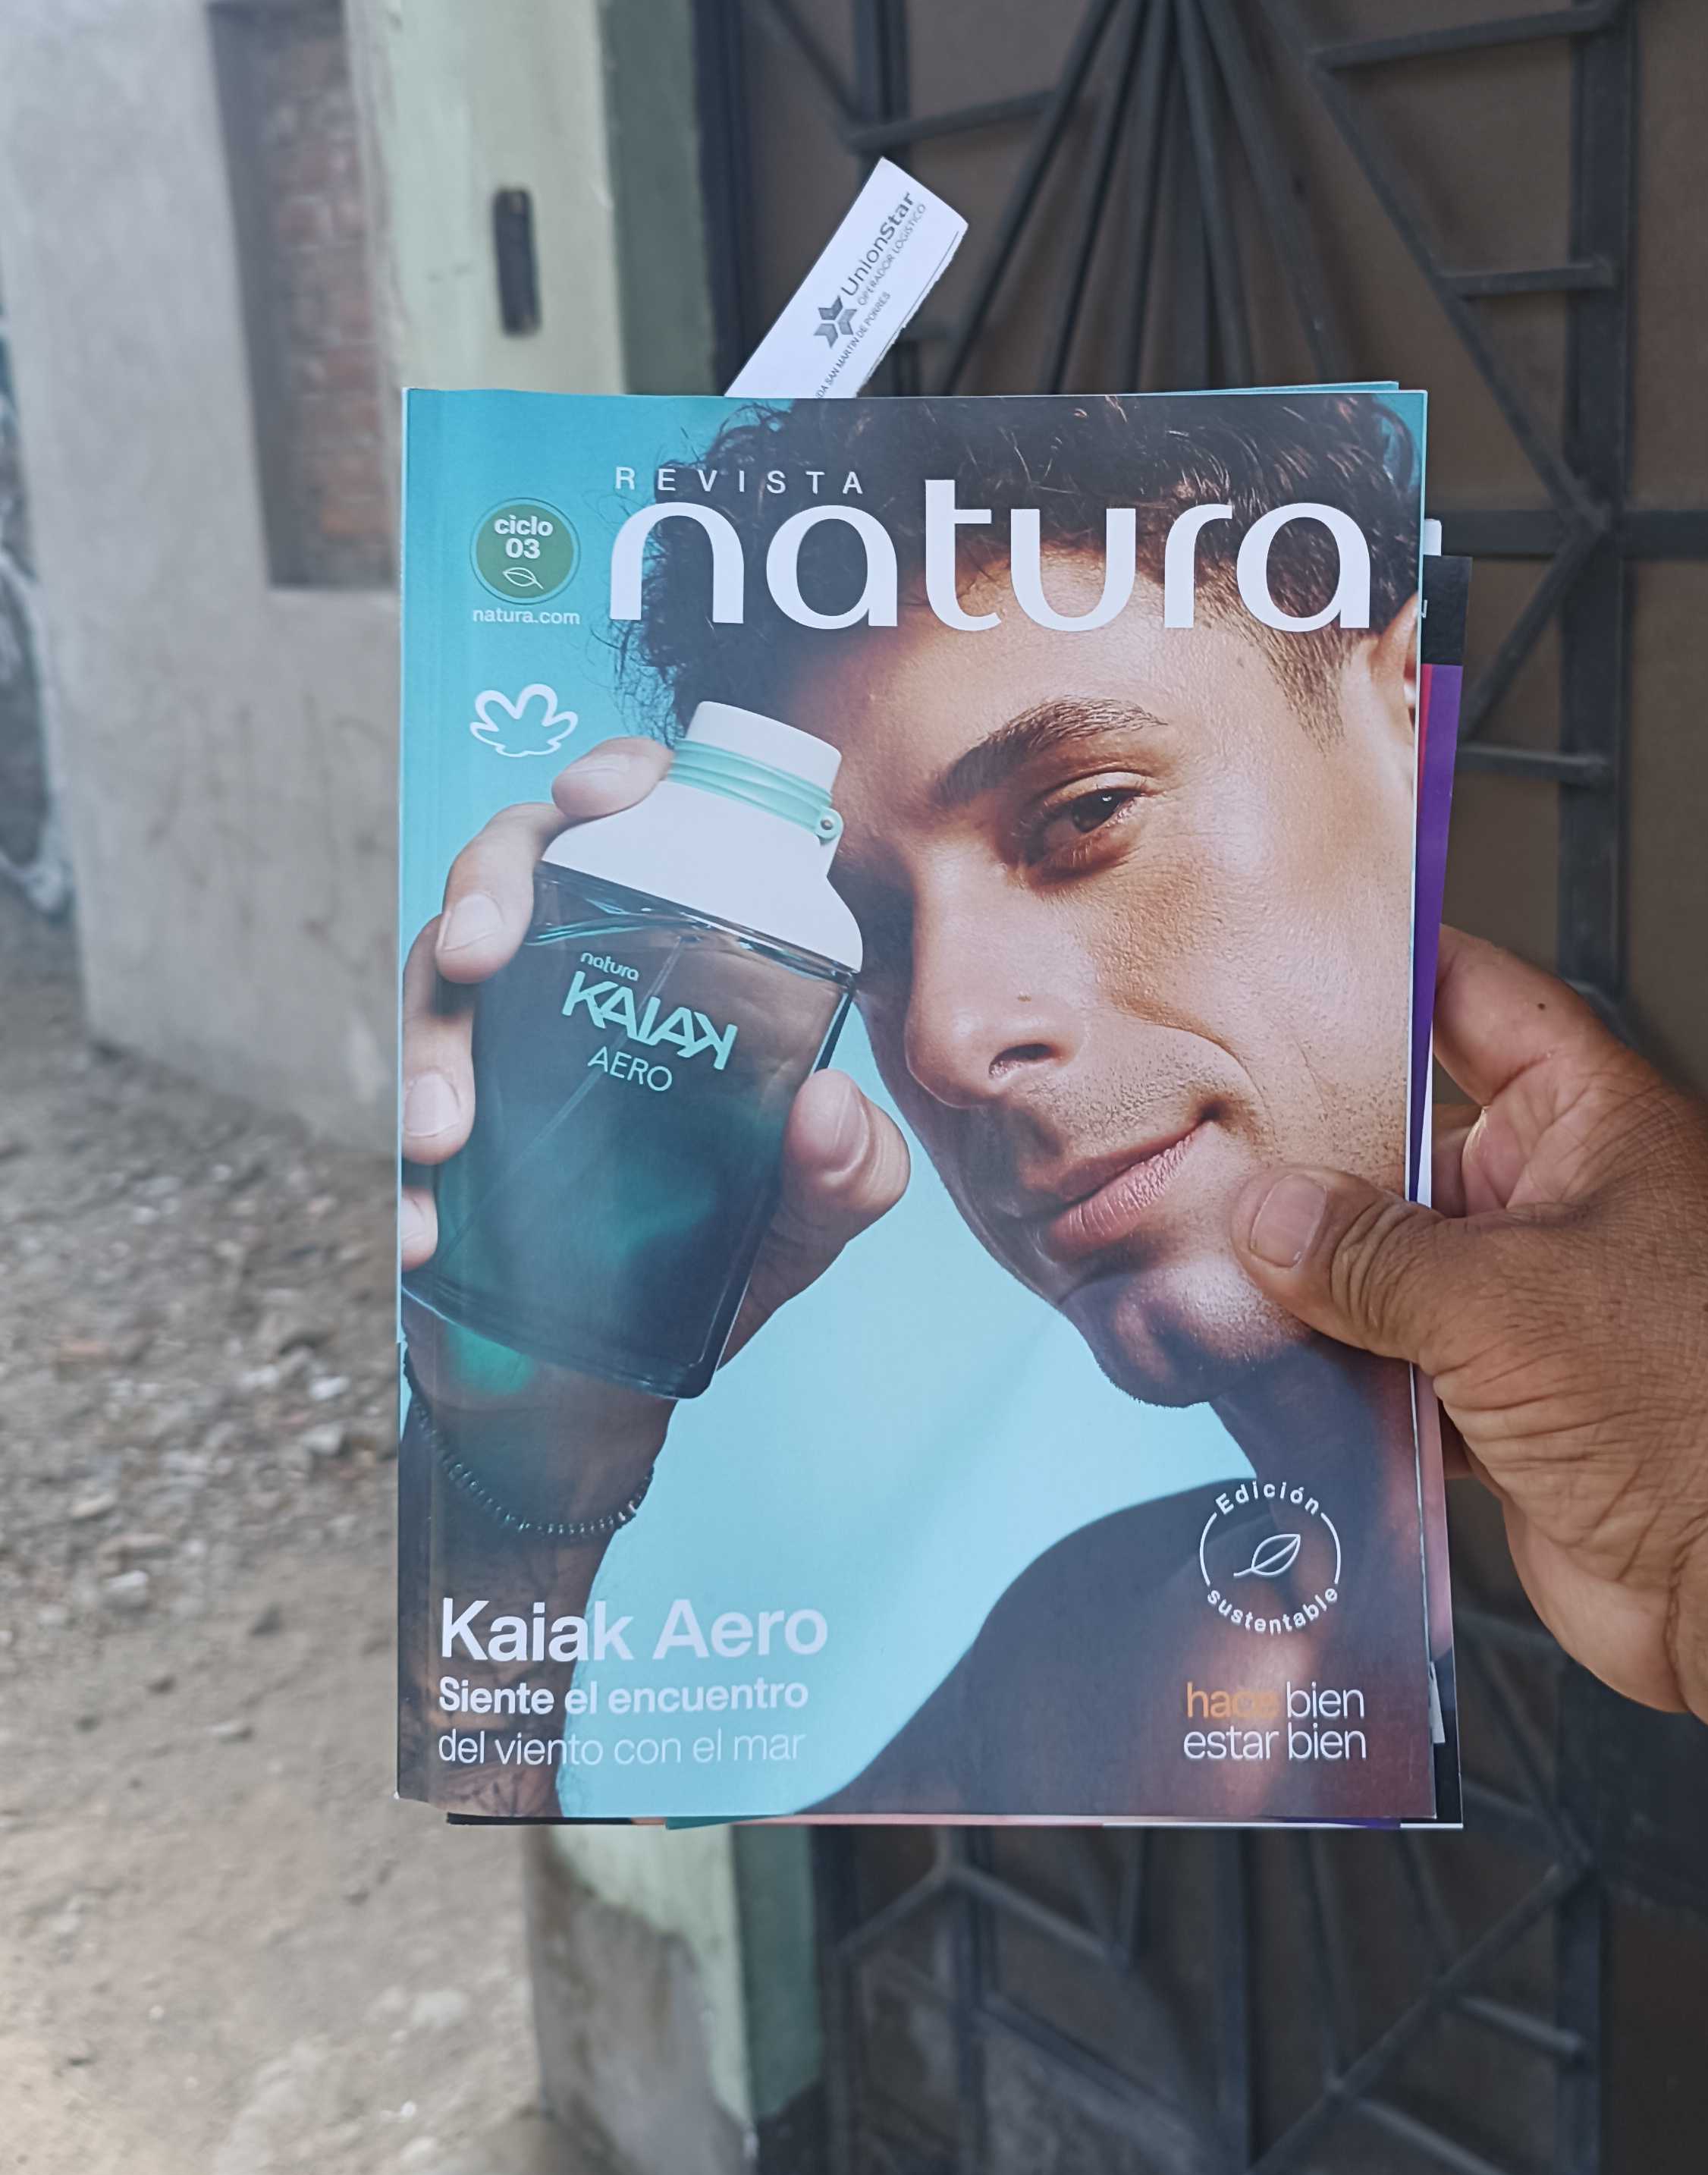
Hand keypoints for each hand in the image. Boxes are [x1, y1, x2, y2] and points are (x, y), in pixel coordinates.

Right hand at [399, 736, 907, 1356]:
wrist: (608, 1393)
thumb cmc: (717, 1263)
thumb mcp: (812, 1220)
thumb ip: (853, 1171)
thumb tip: (827, 1106)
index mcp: (672, 959)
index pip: (644, 829)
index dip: (615, 781)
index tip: (594, 793)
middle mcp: (572, 977)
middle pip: (512, 869)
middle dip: (484, 888)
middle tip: (483, 952)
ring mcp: (490, 1048)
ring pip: (433, 982)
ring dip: (428, 1045)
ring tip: (445, 1134)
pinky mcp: (424, 1130)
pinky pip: (387, 1112)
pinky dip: (394, 1168)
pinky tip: (423, 1227)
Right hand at [1229, 925, 1707, 1720]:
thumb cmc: (1701, 1415)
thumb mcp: (1501, 1302)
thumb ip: (1369, 1253)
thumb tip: (1270, 1214)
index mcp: (1601, 1126)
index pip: (1485, 1006)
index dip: (1399, 972)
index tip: (1298, 956)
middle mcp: (1575, 1203)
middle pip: (1420, 1148)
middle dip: (1324, 1162)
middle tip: (1211, 1151)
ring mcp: (1545, 1308)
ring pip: (1401, 1266)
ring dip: (1327, 1285)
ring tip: (1221, 1273)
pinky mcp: (1518, 1405)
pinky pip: (1407, 1366)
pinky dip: (1350, 1376)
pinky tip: (1278, 1379)